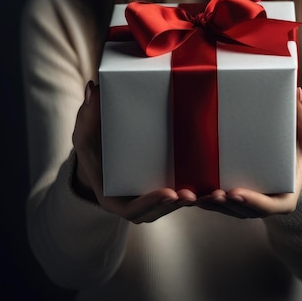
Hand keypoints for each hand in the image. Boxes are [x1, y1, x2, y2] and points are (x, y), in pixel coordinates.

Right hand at [72, 81, 196, 222]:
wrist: (102, 148)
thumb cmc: (92, 141)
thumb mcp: (86, 129)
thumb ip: (88, 114)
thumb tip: (93, 89)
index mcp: (113, 197)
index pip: (132, 210)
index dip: (151, 203)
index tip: (169, 193)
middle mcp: (133, 201)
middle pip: (157, 211)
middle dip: (174, 206)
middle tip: (191, 195)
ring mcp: (150, 196)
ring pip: (172, 206)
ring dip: (190, 202)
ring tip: (209, 194)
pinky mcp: (164, 185)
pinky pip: (180, 195)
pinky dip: (197, 194)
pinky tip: (215, 188)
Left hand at [195, 87, 301, 218]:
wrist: (290, 146)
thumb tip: (297, 94)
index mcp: (287, 192)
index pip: (272, 205)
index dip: (254, 202)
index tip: (235, 192)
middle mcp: (267, 201)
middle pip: (245, 210)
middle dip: (228, 205)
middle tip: (214, 194)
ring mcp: (249, 199)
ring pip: (229, 210)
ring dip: (213, 206)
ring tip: (199, 196)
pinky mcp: (234, 193)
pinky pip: (219, 202)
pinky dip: (205, 199)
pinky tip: (189, 194)